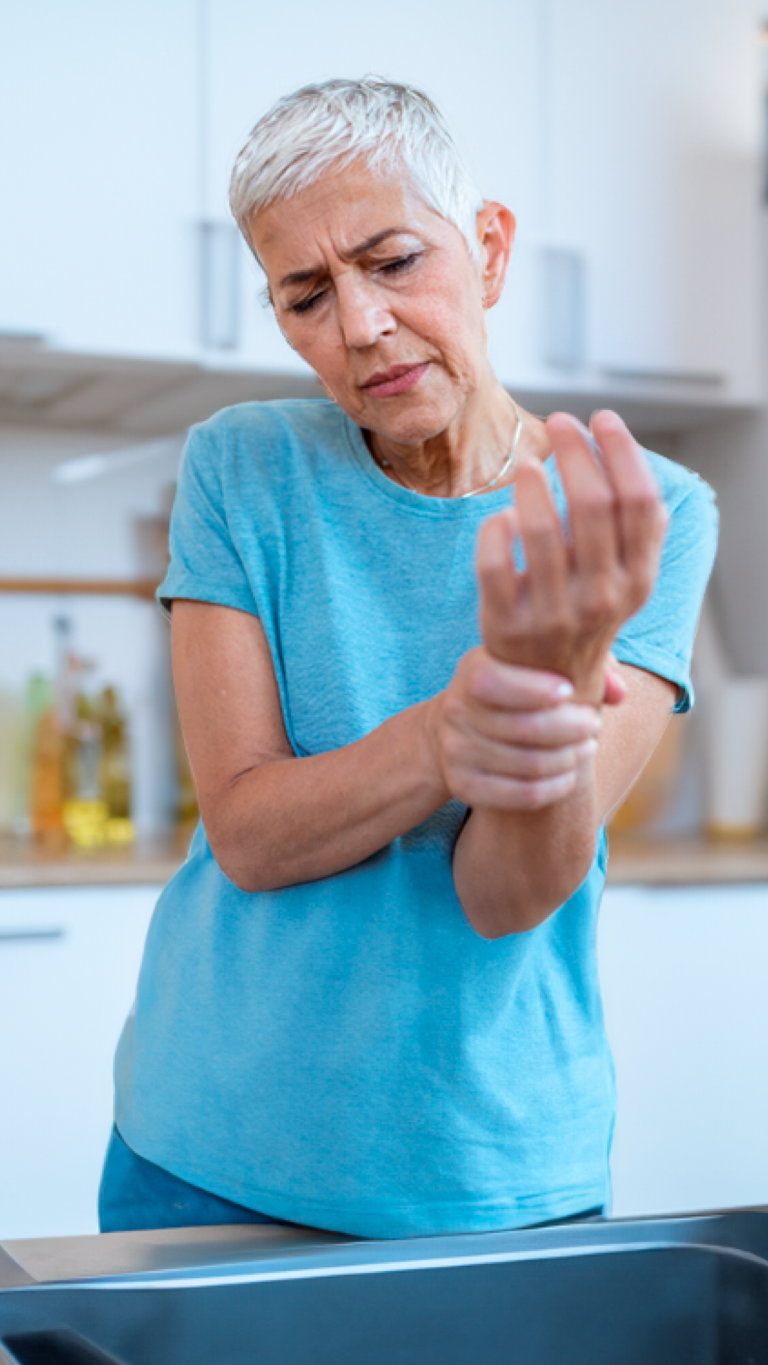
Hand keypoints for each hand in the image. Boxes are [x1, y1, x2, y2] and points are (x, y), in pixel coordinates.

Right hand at [427, 648, 601, 811]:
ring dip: (569, 758)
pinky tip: (571, 775)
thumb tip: (618, 693)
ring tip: (587, 747)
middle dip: (570, 727)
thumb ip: (583, 663)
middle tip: (594, 723)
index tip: (570, 691)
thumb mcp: (535, 663)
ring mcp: (457, 752)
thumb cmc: (515, 687)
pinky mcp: (464, 786)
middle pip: (524, 728)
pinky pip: (522, 794)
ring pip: (529, 764)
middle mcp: (456, 711)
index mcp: (472, 671)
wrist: (459, 728)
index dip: (536, 689)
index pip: (495, 682)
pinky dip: (556, 787)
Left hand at [477, 411, 666, 703]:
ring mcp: (554, 614)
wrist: (546, 691)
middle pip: (594, 505)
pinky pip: (494, 563)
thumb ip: (635, 535)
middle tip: (559, 424)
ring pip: (541, 531)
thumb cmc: (583, 617)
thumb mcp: (623, 584)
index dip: (621, 451)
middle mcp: (602, 598)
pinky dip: (495, 529)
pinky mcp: (506, 625)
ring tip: (527, 465)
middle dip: (575, 451)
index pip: (640, 502)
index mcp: (637, 581)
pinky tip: (501, 516)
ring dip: (532, 485)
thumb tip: (633, 469)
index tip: (600, 420)